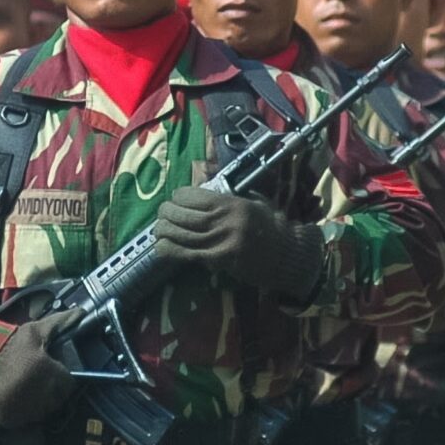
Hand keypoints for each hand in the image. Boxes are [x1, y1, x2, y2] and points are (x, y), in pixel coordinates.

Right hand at [0, 307, 83, 430]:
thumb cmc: (5, 346)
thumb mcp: (33, 331)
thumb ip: (60, 324)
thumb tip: (82, 314)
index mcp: (51, 375)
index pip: (68, 382)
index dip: (59, 375)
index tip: (48, 368)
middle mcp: (42, 398)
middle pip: (56, 399)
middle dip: (49, 389)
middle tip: (33, 377)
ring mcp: (25, 413)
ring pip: (40, 411)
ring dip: (36, 402)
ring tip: (22, 387)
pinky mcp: (8, 422)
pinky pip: (22, 419)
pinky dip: (19, 411)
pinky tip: (11, 398)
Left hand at [154, 185, 325, 299]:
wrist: (285, 253)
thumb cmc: (269, 224)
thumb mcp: (251, 200)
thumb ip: (226, 194)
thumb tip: (199, 182)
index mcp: (231, 204)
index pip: (192, 196)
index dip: (179, 195)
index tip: (177, 197)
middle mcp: (223, 223)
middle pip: (181, 215)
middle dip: (166, 212)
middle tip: (163, 212)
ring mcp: (218, 243)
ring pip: (179, 235)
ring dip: (163, 230)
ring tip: (159, 228)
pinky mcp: (216, 261)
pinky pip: (185, 254)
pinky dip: (168, 250)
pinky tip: (160, 246)